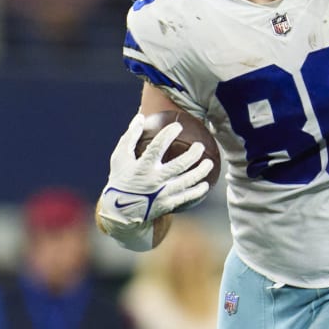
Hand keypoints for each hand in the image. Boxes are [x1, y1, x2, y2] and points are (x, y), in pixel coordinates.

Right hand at [96, 115, 213, 249]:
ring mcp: (161, 194)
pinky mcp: (167, 205)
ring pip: (186, 182)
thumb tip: (141, 116)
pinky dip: (197, 191)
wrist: (120, 211)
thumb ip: (130, 136)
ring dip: (200, 172)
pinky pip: (186, 198)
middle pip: (178, 166)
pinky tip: (205, 185)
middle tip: (200, 146)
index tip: (178, 126)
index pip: (157, 147)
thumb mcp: (119, 157)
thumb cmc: (121, 179)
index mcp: (142, 167)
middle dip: (192, 155)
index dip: (168, 135)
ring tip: (209, 163)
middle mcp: (153, 181)